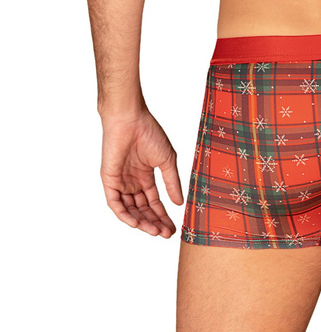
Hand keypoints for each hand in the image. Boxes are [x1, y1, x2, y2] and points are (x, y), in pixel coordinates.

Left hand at [100, 108, 183, 236]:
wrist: (130, 119)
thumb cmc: (149, 133)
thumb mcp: (166, 160)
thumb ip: (171, 182)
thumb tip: (179, 203)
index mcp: (145, 176)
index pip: (153, 202)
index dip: (163, 215)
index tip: (173, 227)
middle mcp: (132, 182)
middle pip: (142, 209)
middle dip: (154, 222)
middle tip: (165, 234)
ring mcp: (120, 182)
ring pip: (130, 210)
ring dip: (142, 222)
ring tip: (155, 231)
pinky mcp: (109, 180)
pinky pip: (116, 203)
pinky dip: (125, 215)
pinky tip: (137, 223)